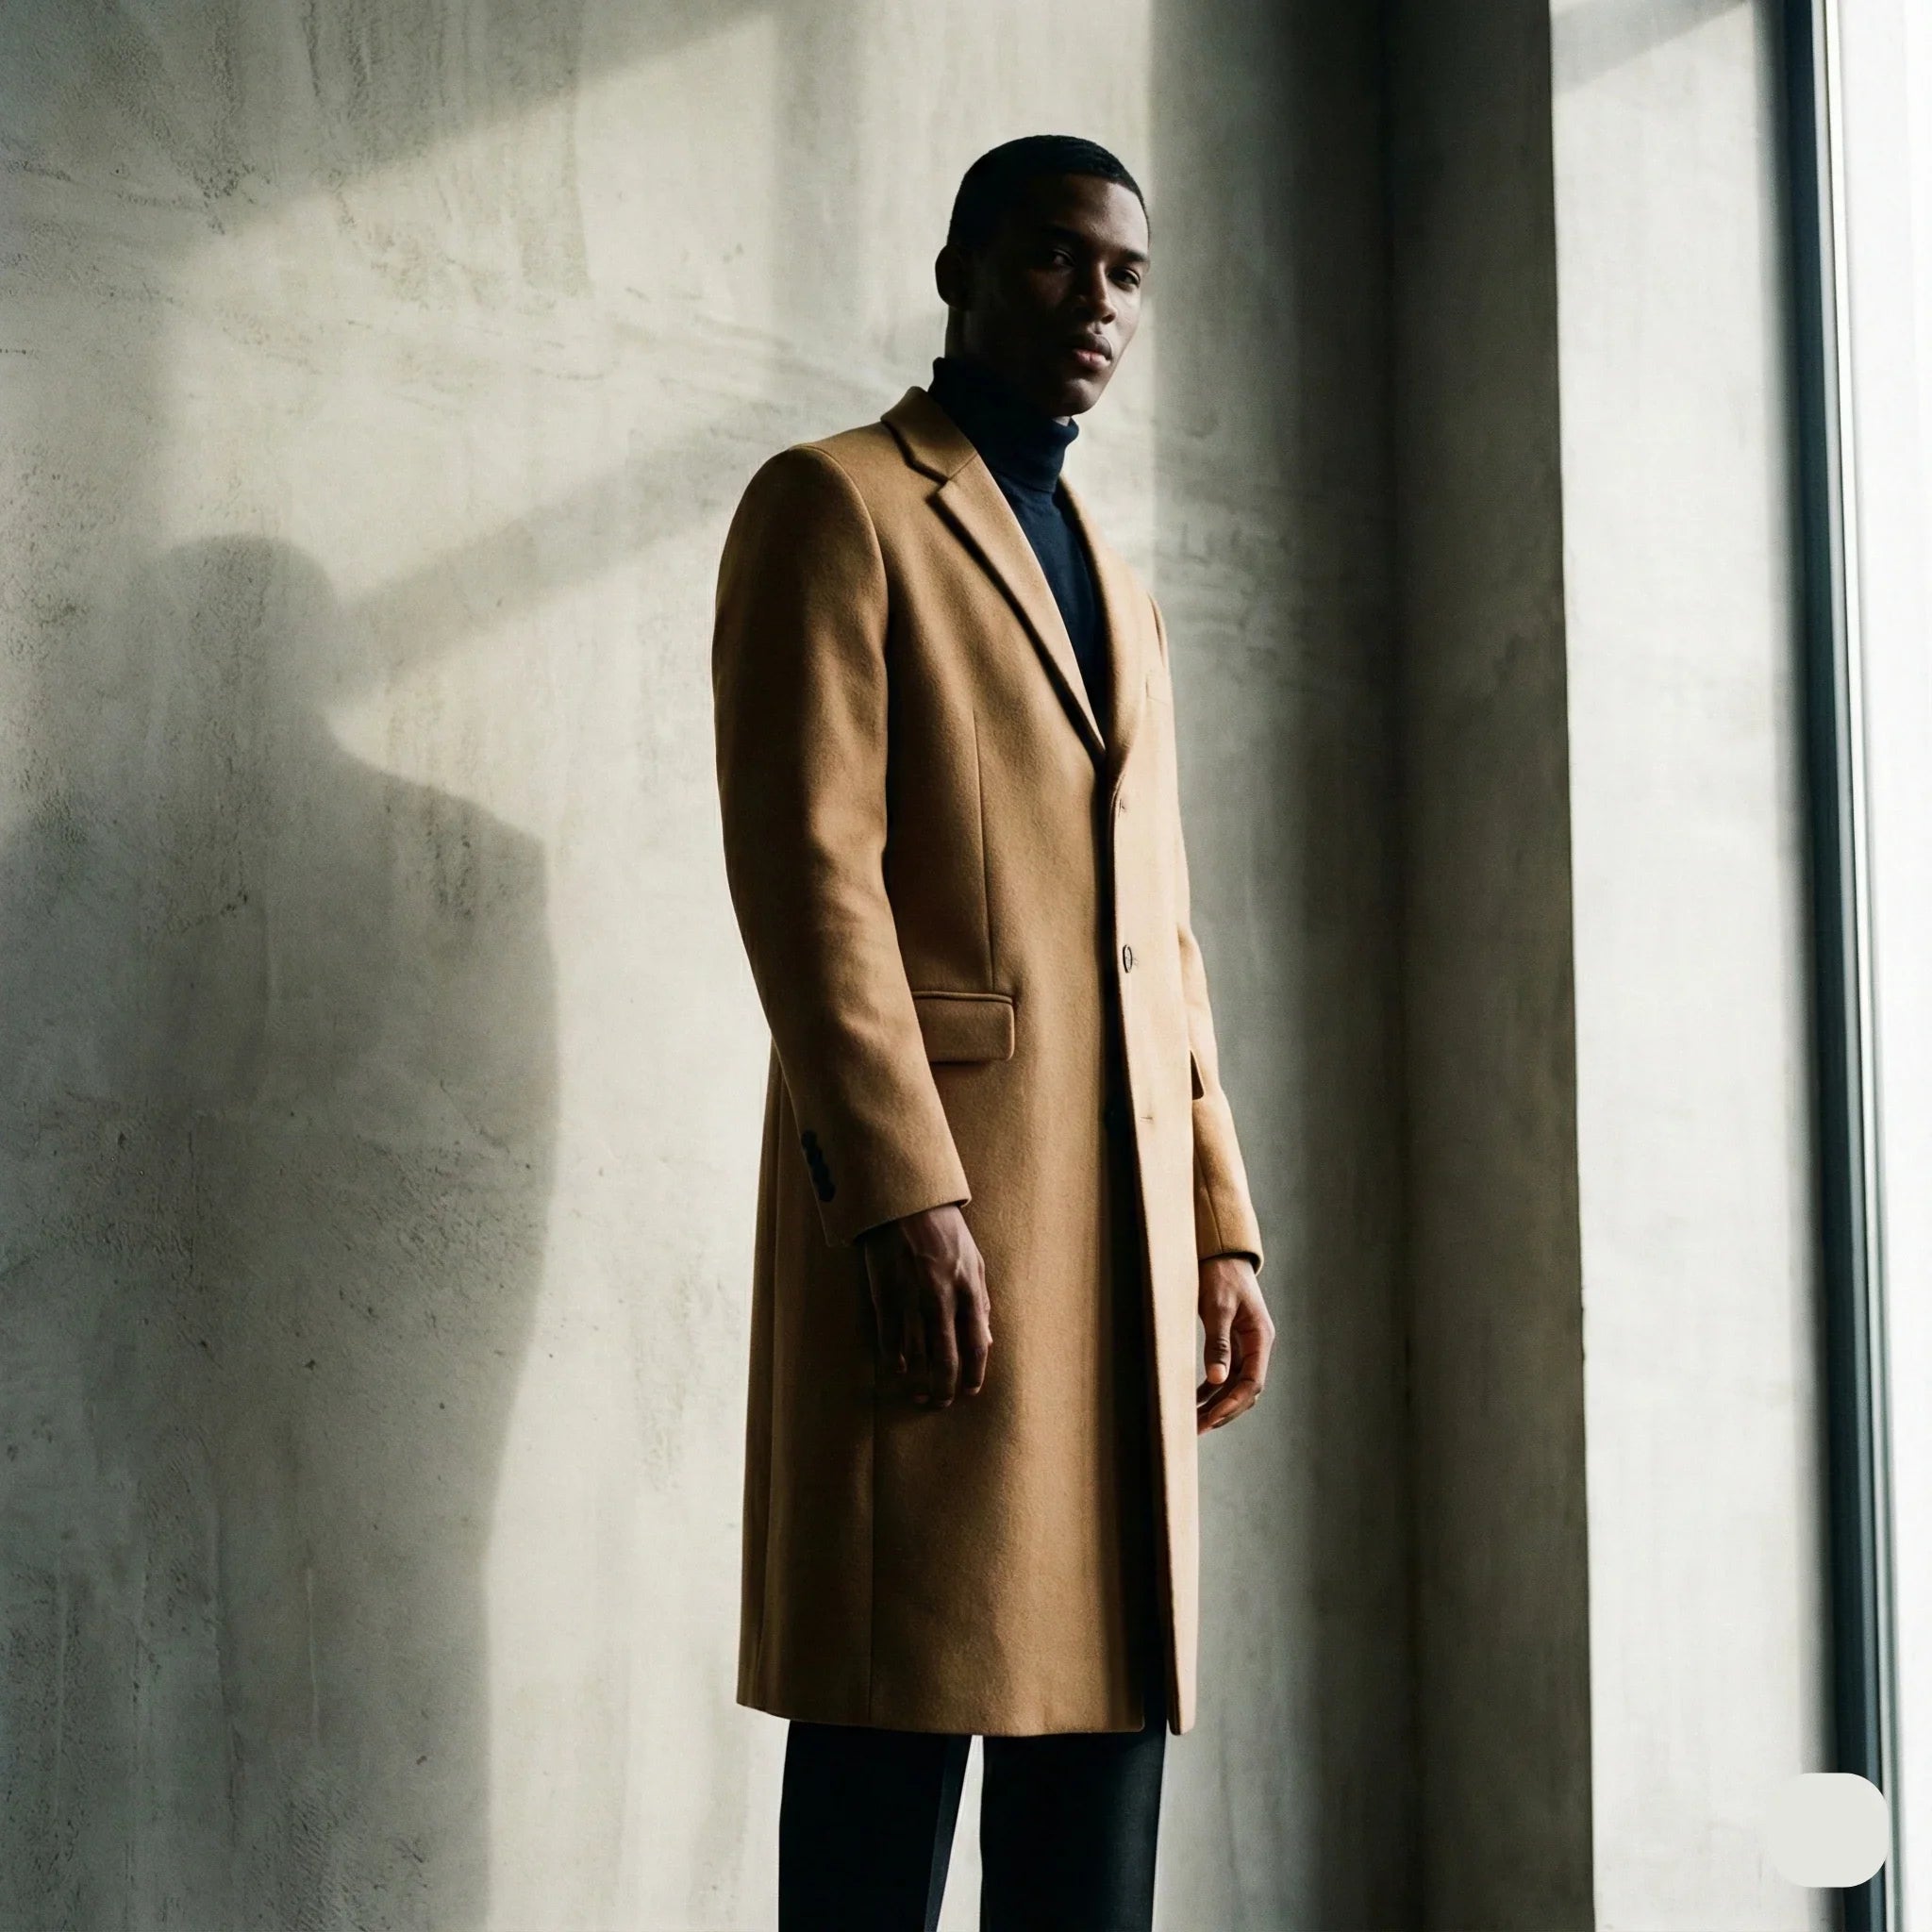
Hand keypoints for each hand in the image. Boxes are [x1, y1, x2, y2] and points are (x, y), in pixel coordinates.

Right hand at [857, 1204, 991, 1407]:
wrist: (906, 1202)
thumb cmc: (944, 1231)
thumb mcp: (974, 1260)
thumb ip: (981, 1301)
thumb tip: (988, 1340)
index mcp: (968, 1288)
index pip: (976, 1344)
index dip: (974, 1373)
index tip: (970, 1391)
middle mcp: (942, 1297)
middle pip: (946, 1357)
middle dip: (945, 1387)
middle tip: (941, 1403)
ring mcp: (911, 1297)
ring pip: (917, 1354)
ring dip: (919, 1379)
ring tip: (919, 1394)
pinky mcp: (884, 1294)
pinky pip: (889, 1338)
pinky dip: (895, 1359)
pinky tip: (899, 1369)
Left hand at [1197, 1255, 1272, 1433]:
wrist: (1219, 1252)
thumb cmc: (1219, 1275)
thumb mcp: (1216, 1307)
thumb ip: (1218, 1343)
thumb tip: (1217, 1380)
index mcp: (1260, 1338)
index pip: (1252, 1383)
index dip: (1232, 1404)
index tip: (1210, 1419)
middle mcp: (1257, 1345)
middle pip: (1244, 1390)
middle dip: (1222, 1411)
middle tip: (1196, 1429)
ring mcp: (1246, 1345)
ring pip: (1234, 1385)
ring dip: (1215, 1403)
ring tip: (1192, 1422)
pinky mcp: (1232, 1342)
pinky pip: (1224, 1373)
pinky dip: (1210, 1388)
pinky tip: (1193, 1400)